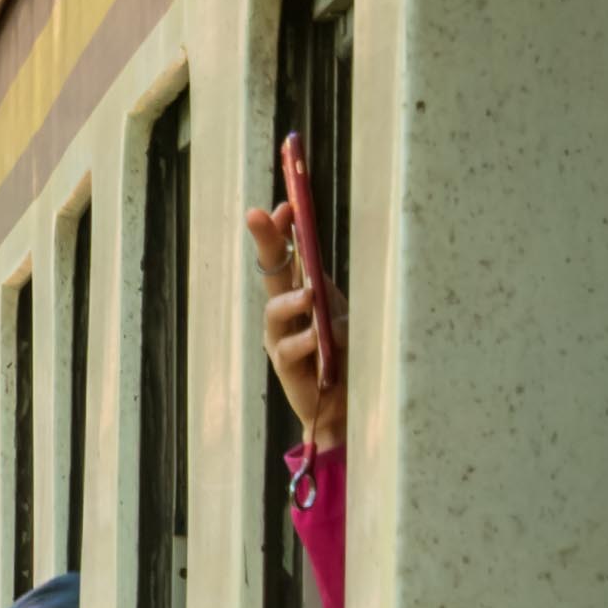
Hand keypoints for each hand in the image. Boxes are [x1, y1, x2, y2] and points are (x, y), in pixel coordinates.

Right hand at [251, 129, 341, 434]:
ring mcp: (282, 337)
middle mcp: (287, 311)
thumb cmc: (350, 353)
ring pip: (275, 310)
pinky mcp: (286, 366)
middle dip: (265, 240)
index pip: (287, 252)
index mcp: (303, 290)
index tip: (286, 205)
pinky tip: (320, 341)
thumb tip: (317, 279)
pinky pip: (289, 348)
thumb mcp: (346, 314)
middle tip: (258, 214)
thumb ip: (331, 296)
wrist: (349, 402)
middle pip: (271, 269)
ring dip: (293, 300)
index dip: (282, 228)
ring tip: (310, 297)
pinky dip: (307, 341)